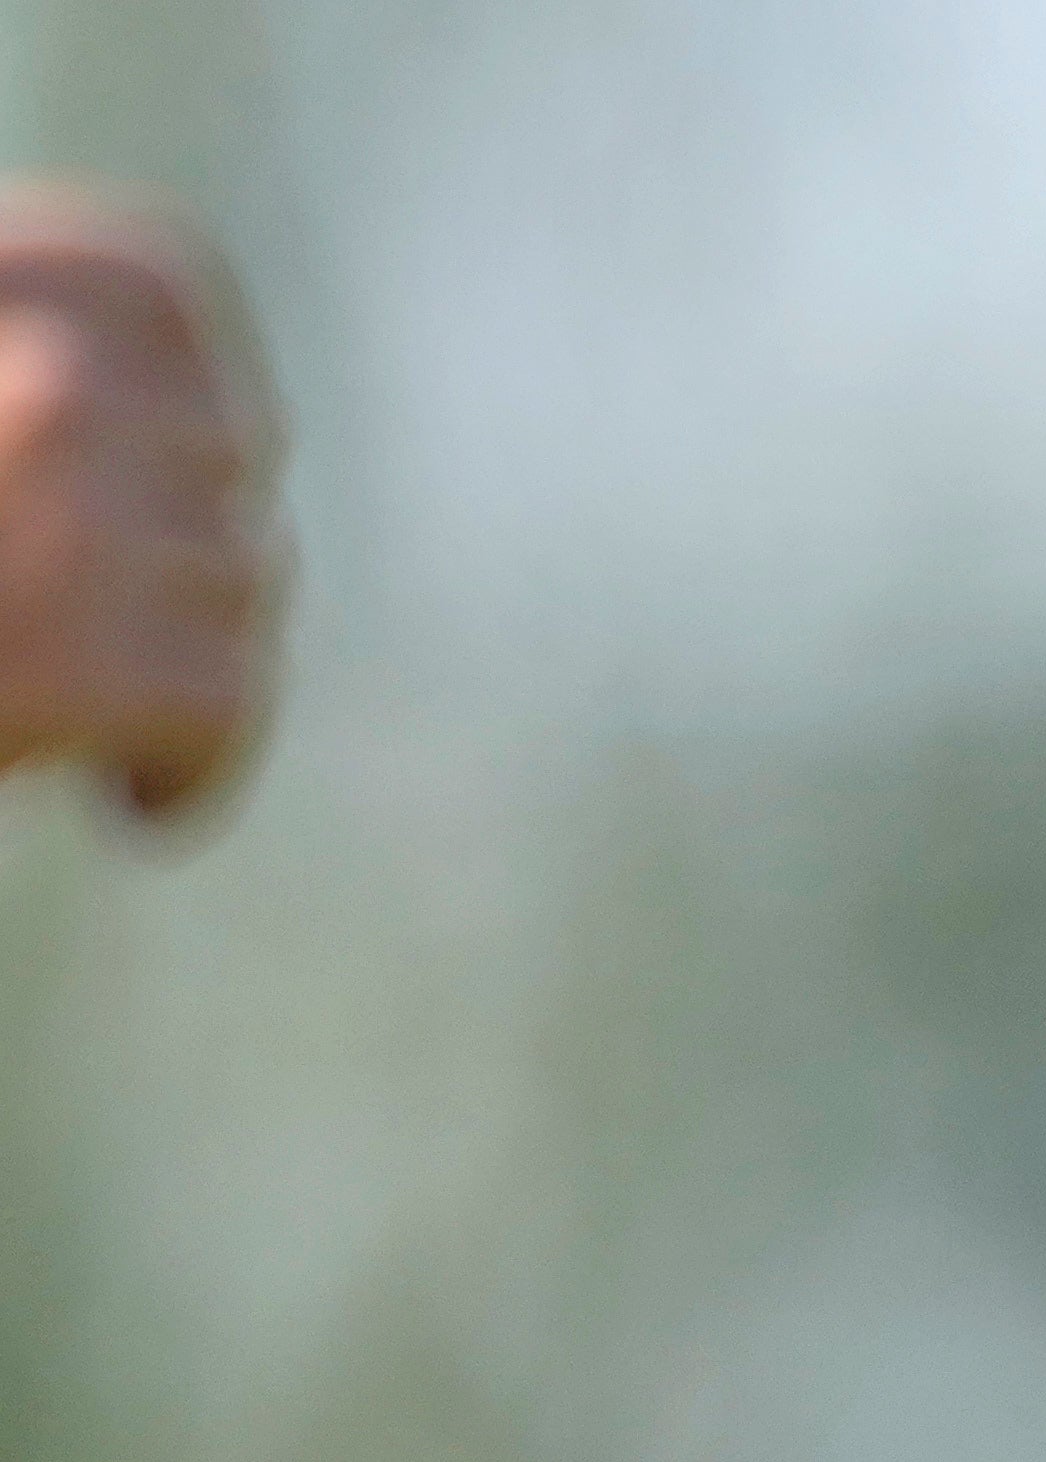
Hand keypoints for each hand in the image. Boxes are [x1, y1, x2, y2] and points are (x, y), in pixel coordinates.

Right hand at [0, 181, 277, 818]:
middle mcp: (27, 375)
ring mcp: (56, 504)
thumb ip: (8, 393)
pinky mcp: (75, 648)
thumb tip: (173, 428)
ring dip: (189, 663)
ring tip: (102, 723)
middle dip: (188, 549)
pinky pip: (228, 701)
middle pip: (220, 452)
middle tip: (126, 638)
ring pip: (239, 583)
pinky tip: (128, 808)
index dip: (193, 383)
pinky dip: (192, 771)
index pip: (150, 285)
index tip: (190, 465)